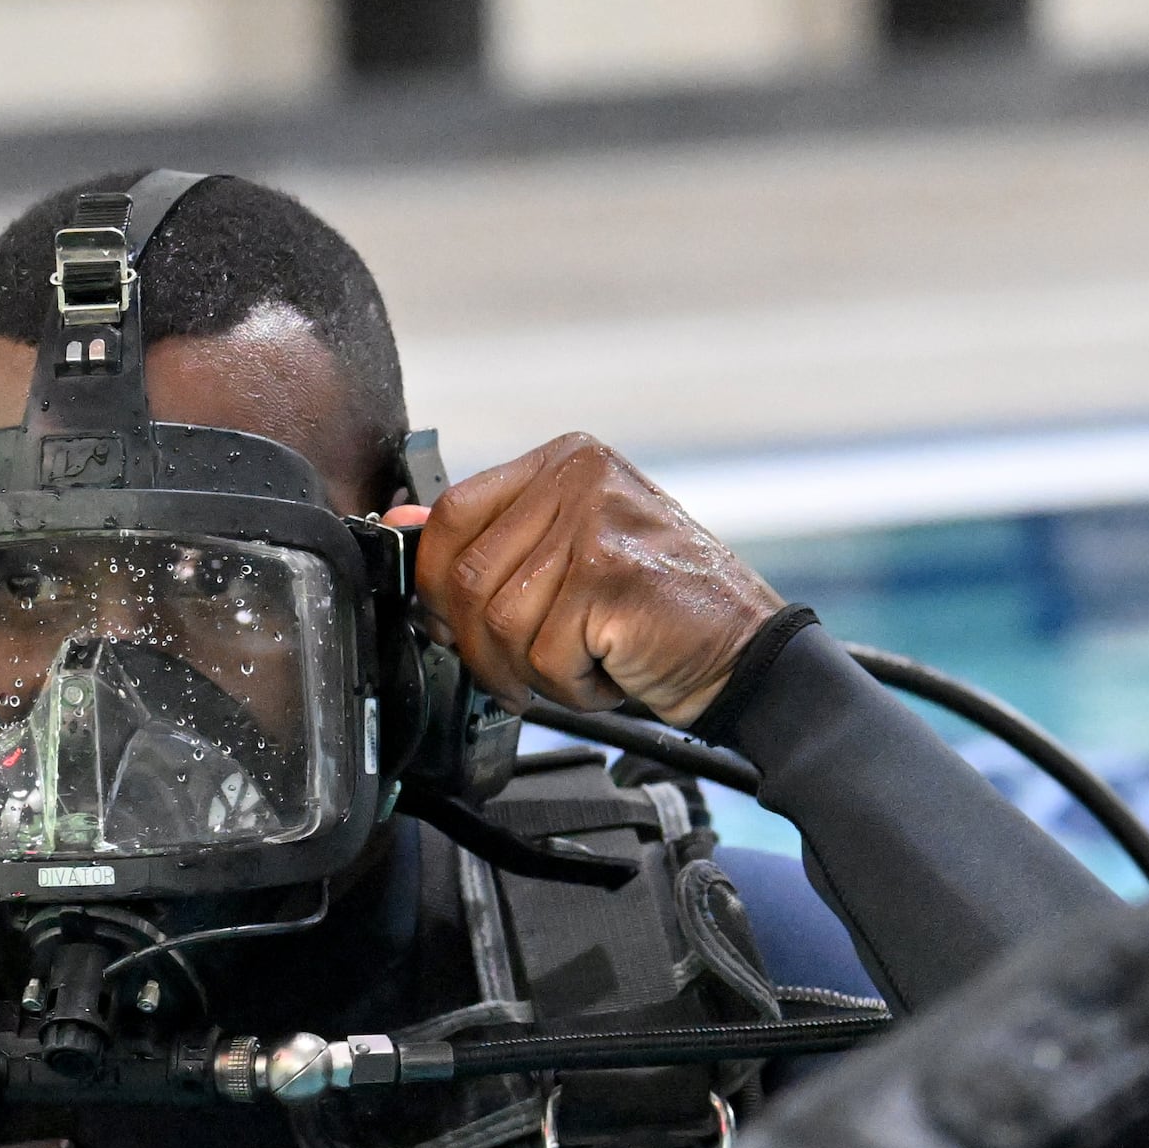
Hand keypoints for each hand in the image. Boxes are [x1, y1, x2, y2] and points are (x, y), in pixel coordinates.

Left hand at [407, 433, 782, 725]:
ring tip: (581, 663)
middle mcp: (581, 479)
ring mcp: (597, 525)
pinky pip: (544, 655)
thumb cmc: (657, 611)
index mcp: (567, 461)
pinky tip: (610, 669)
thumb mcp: (570, 560)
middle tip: (517, 668)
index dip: (433, 579)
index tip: (444, 620)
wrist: (747, 653)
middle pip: (466, 576)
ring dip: (530, 670)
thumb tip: (401, 528)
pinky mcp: (611, 579)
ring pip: (498, 622)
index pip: (453, 512)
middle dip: (479, 645)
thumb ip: (493, 540)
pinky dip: (570, 686)